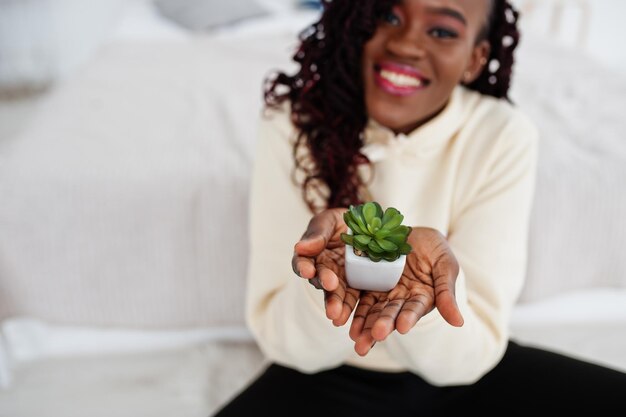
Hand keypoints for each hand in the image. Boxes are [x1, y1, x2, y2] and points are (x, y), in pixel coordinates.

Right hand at [292, 208, 360, 325]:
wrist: (367, 226)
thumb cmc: (341, 221)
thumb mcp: (329, 220)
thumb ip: (317, 233)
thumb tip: (300, 247)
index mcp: (311, 254)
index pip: (302, 262)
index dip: (303, 267)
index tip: (308, 270)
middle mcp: (322, 270)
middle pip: (319, 280)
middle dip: (324, 285)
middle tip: (329, 286)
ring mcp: (339, 280)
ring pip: (335, 293)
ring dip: (335, 303)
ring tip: (337, 315)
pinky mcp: (355, 287)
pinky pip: (352, 298)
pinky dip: (350, 308)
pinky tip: (348, 317)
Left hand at [349, 227, 463, 355]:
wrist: (410, 231)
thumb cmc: (434, 248)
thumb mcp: (445, 265)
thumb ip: (447, 292)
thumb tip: (458, 322)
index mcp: (422, 298)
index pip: (415, 309)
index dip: (409, 317)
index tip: (403, 327)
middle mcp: (401, 299)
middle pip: (391, 314)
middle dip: (382, 326)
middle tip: (374, 337)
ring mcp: (383, 292)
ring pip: (372, 310)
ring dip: (364, 325)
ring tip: (355, 339)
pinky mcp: (367, 283)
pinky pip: (358, 296)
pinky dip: (350, 308)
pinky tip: (341, 319)